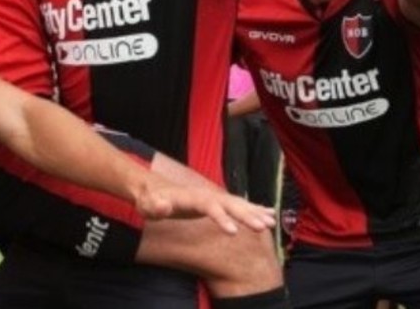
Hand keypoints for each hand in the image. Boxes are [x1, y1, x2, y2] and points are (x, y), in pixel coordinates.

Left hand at [136, 176, 275, 233]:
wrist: (151, 187)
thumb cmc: (148, 200)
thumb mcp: (147, 204)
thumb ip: (154, 205)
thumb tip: (160, 204)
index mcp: (192, 197)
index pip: (210, 207)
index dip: (222, 218)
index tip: (234, 232)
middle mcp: (206, 195)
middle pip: (230, 204)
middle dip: (247, 215)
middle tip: (263, 227)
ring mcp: (212, 197)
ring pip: (237, 204)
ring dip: (254, 212)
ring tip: (271, 222)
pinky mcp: (215, 202)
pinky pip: (238, 205)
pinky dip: (253, 209)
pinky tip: (268, 214)